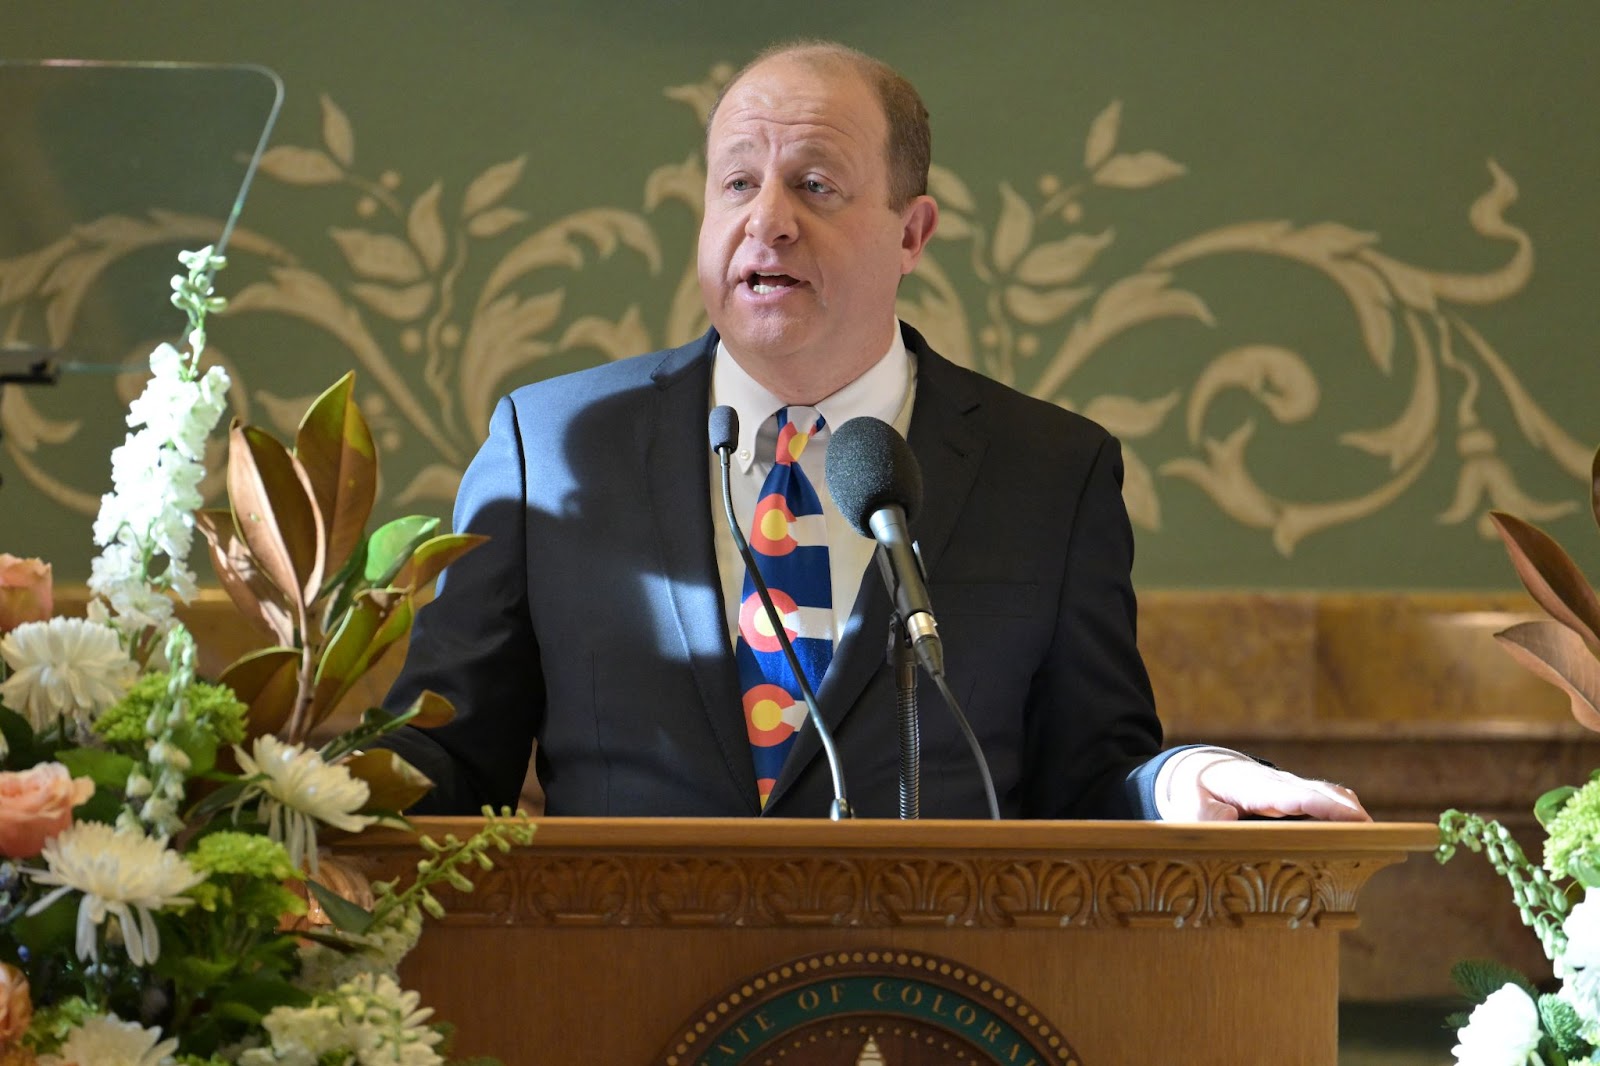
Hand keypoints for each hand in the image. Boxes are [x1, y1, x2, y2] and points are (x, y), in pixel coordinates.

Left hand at [1164, 752, 1370, 821]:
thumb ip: (1204, 815)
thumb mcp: (1186, 804)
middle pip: (1318, 793)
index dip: (1322, 807)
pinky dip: (1343, 808)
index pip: (1292, 796)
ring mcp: (1286, 786)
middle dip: (1346, 811)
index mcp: (1251, 786)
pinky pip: (1323, 796)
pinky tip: (1358, 828)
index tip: (1349, 817)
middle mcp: (1275, 783)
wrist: (1197, 769)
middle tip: (1374, 833)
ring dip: (1350, 810)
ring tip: (1374, 836)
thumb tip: (1226, 821)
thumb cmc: (1193, 790)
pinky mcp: (1292, 793)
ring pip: (1326, 793)